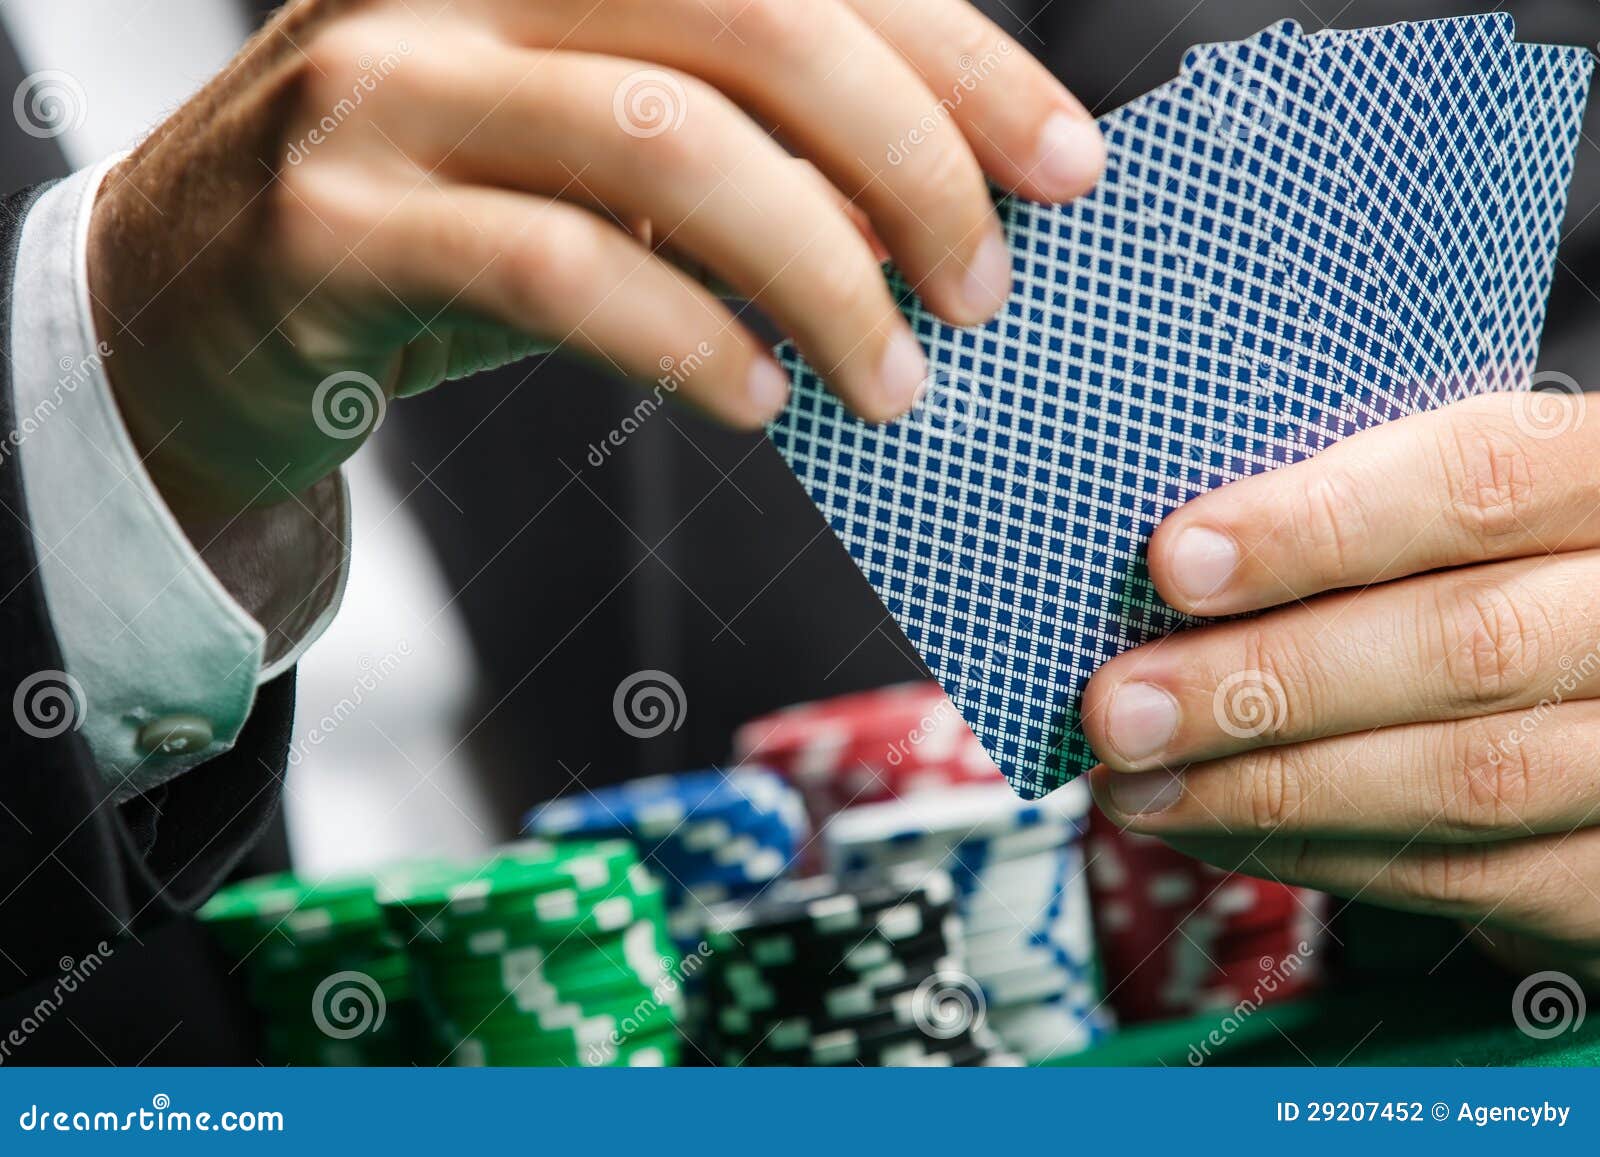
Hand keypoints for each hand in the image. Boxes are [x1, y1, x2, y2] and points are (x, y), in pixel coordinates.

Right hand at [87, 0, 1103, 519]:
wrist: (202, 302)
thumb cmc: (442, 224)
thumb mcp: (600, 160)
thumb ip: (742, 159)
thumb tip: (931, 215)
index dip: (960, 55)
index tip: (1065, 164)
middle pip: (759, 16)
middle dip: (912, 162)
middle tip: (985, 292)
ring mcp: (386, 83)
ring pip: (670, 142)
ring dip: (820, 275)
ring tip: (892, 378)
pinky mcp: (335, 222)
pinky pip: (560, 268)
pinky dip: (690, 339)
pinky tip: (757, 399)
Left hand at [1083, 390, 1599, 984]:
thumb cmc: (1495, 577)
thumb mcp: (1450, 512)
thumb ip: (1349, 512)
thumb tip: (1165, 560)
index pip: (1482, 479)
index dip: (1321, 524)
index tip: (1176, 560)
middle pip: (1466, 645)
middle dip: (1264, 680)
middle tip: (1122, 707)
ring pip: (1466, 778)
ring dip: (1270, 787)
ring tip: (1138, 782)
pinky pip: (1465, 879)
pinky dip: (1315, 856)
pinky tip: (1213, 827)